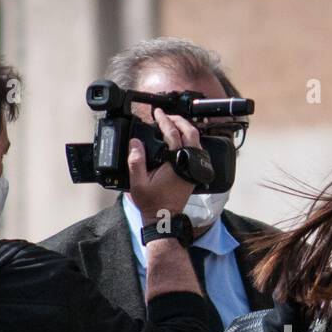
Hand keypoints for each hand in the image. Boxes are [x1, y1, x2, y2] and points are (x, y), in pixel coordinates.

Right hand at [129, 107, 202, 224]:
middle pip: (191, 133)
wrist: (164, 218)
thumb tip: (135, 143)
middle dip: (179, 120)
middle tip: (166, 115)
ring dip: (185, 129)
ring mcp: (193, 168)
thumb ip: (135, 161)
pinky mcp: (194, 172)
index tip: (158, 112)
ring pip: (196, 141)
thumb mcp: (137, 183)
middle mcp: (188, 163)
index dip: (164, 120)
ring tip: (172, 124)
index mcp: (176, 163)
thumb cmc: (152, 203)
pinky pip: (195, 150)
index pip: (173, 134)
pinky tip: (179, 139)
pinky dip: (189, 140)